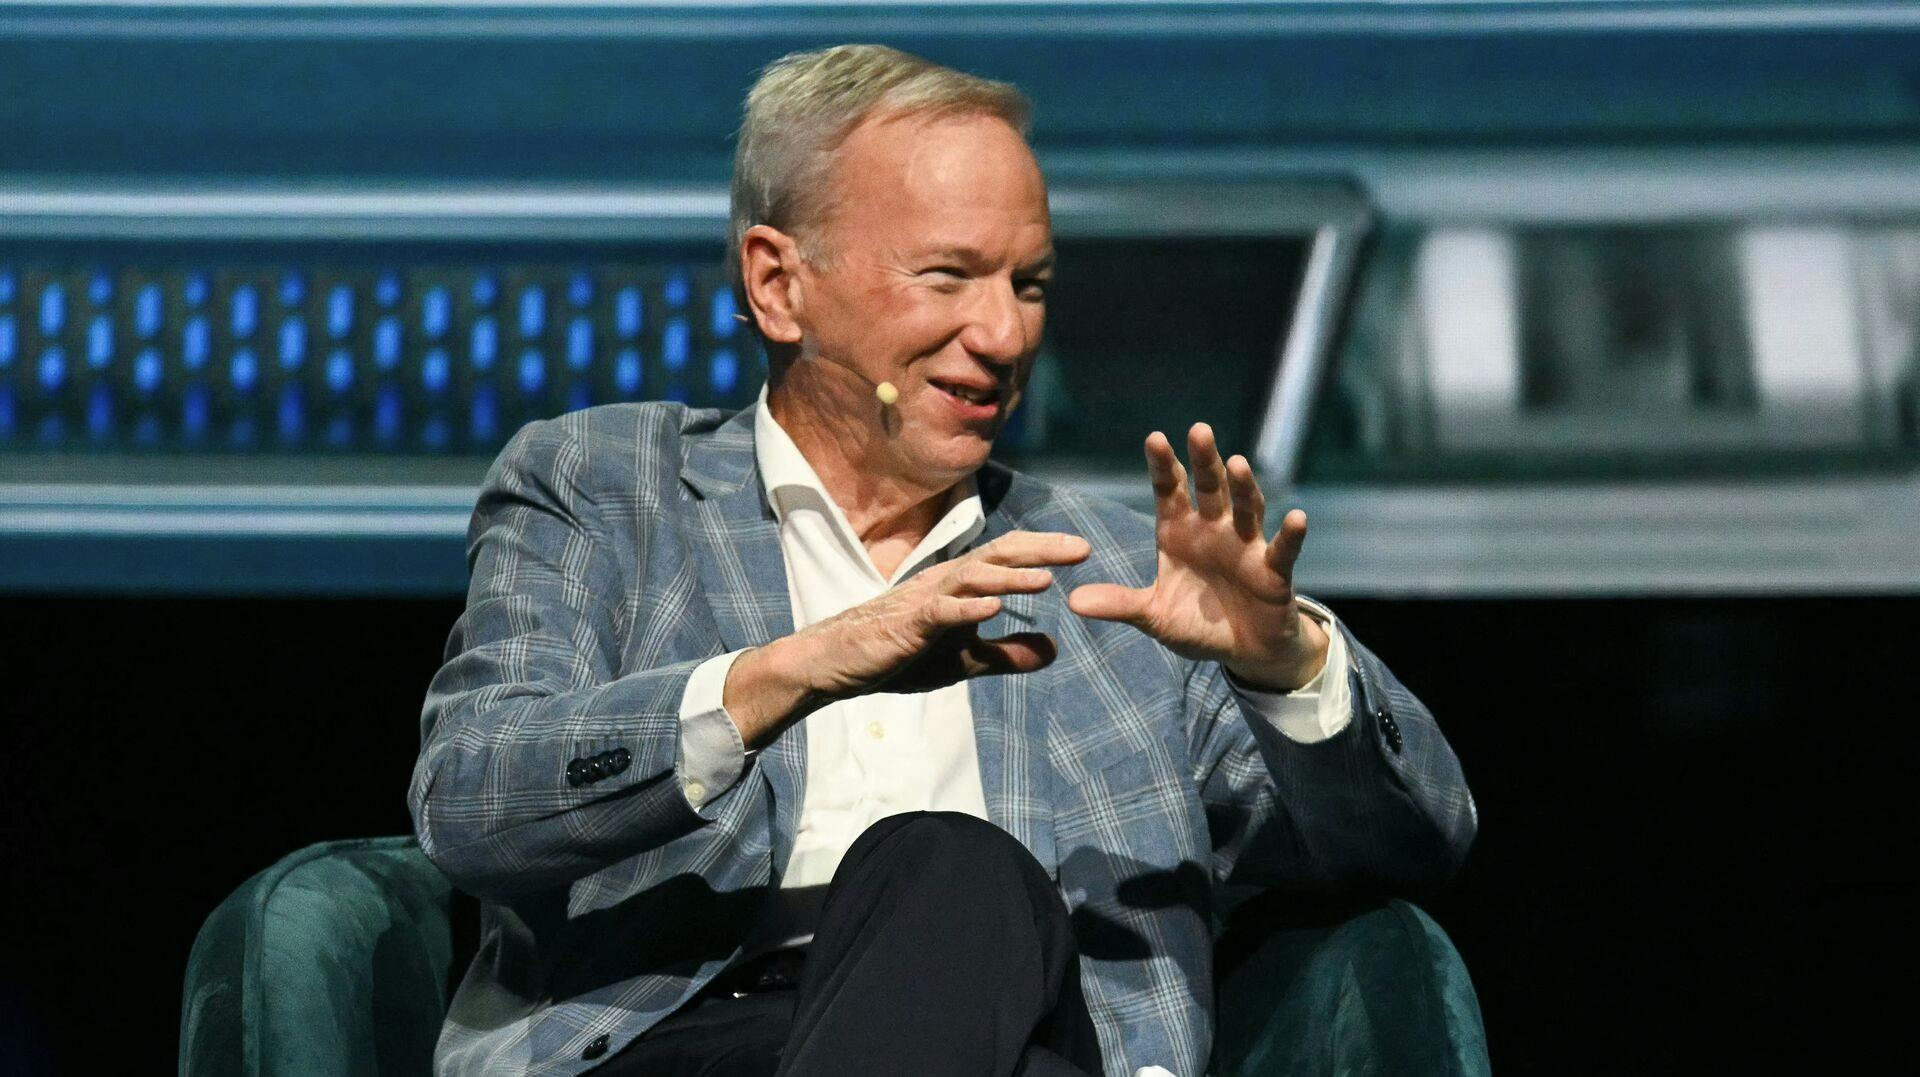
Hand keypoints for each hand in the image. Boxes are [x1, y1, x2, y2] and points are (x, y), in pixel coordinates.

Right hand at [724, 530, 1089, 746]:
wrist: (840, 662)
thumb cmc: (900, 653)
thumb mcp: (965, 659)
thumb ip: (1008, 654)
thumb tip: (1056, 649)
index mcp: (960, 585)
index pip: (1007, 559)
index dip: (1044, 551)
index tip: (1084, 550)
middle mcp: (945, 581)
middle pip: (997, 556)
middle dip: (1039, 551)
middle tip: (1081, 548)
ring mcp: (925, 600)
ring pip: (972, 579)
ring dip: (1009, 578)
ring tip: (1046, 579)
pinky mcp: (906, 625)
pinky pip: (939, 614)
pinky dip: (965, 611)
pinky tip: (991, 611)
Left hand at [1067, 424, 1328, 690]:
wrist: (1242, 651)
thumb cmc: (1197, 624)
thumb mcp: (1154, 617)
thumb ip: (1119, 605)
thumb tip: (1072, 602)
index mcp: (1179, 532)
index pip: (1169, 490)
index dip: (1163, 465)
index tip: (1154, 438)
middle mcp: (1214, 530)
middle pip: (1209, 488)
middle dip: (1204, 460)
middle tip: (1199, 430)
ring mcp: (1246, 546)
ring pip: (1245, 509)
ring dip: (1242, 487)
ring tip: (1237, 464)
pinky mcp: (1274, 571)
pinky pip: (1283, 550)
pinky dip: (1291, 535)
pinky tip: (1297, 517)